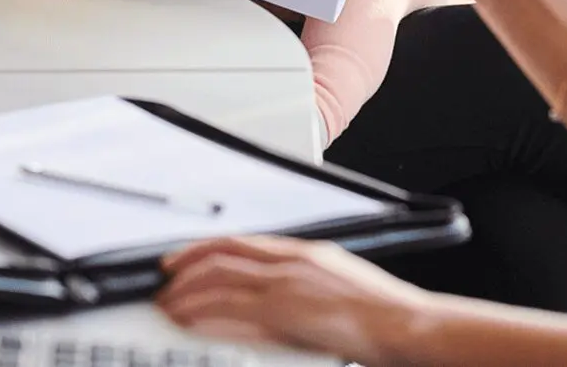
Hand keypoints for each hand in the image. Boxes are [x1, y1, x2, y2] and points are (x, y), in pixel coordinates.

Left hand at [159, 235, 434, 364]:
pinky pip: (230, 307)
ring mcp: (286, 284)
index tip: (184, 258)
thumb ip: (306, 286)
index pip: (242, 242)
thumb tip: (281, 299)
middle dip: (187, 265)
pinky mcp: (284, 311)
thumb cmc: (381, 312)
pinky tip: (186, 321)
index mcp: (304, 252)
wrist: (403, 323)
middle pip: (224, 253)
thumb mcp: (338, 286)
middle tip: (163, 280)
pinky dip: (202, 313)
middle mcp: (291, 261)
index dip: (206, 248)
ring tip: (167, 305)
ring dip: (187, 292)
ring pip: (220, 278)